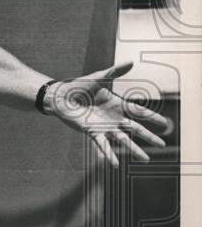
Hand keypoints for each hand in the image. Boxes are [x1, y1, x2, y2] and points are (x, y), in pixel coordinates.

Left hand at [45, 62, 166, 166]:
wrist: (60, 96)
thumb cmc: (78, 86)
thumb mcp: (98, 77)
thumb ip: (115, 71)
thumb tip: (131, 62)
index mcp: (116, 104)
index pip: (138, 111)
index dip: (151, 117)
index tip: (165, 123)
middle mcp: (112, 117)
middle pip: (134, 129)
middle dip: (148, 136)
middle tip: (161, 144)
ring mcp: (103, 126)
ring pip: (122, 140)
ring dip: (134, 149)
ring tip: (146, 159)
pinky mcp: (91, 131)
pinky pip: (102, 145)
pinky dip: (108, 154)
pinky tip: (114, 164)